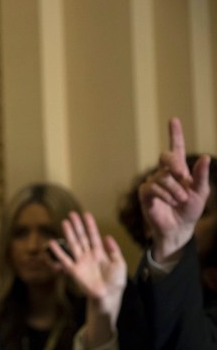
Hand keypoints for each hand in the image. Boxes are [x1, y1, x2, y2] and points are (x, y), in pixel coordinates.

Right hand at [49, 211, 125, 349]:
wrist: (109, 296)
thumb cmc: (115, 282)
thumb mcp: (119, 264)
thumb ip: (114, 250)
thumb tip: (107, 236)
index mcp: (100, 253)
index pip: (94, 236)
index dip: (90, 225)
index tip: (86, 214)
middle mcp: (88, 255)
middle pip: (81, 237)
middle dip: (77, 225)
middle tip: (72, 214)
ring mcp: (81, 262)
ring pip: (73, 244)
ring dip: (69, 233)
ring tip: (64, 222)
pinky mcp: (74, 271)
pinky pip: (64, 259)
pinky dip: (58, 252)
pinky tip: (52, 243)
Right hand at [139, 118, 210, 261]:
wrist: (178, 228)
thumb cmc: (190, 210)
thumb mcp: (201, 193)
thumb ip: (201, 176)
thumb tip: (205, 157)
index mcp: (179, 170)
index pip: (176, 148)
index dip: (175, 134)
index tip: (173, 120)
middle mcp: (164, 173)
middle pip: (166, 157)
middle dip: (175, 165)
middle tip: (183, 176)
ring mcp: (153, 182)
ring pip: (163, 176)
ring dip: (175, 190)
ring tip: (180, 201)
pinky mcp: (145, 193)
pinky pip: (154, 187)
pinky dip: (166, 195)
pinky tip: (171, 202)